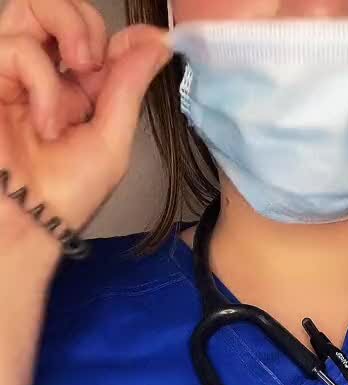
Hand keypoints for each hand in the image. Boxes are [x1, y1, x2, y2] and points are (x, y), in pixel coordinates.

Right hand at [0, 0, 170, 246]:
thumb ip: (129, 86)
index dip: (118, 34)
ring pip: (30, 7)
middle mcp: (38, 74)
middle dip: (83, 20)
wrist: (31, 224)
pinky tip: (45, 120)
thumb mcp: (112, 139)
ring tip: (77, 80)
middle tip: (94, 62)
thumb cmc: (65, 196)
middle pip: (53, 5)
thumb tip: (157, 42)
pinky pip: (17, 48)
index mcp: (71, 89)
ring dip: (68, 35)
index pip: (90, 33)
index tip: (149, 45)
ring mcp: (9, 73)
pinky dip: (42, 81)